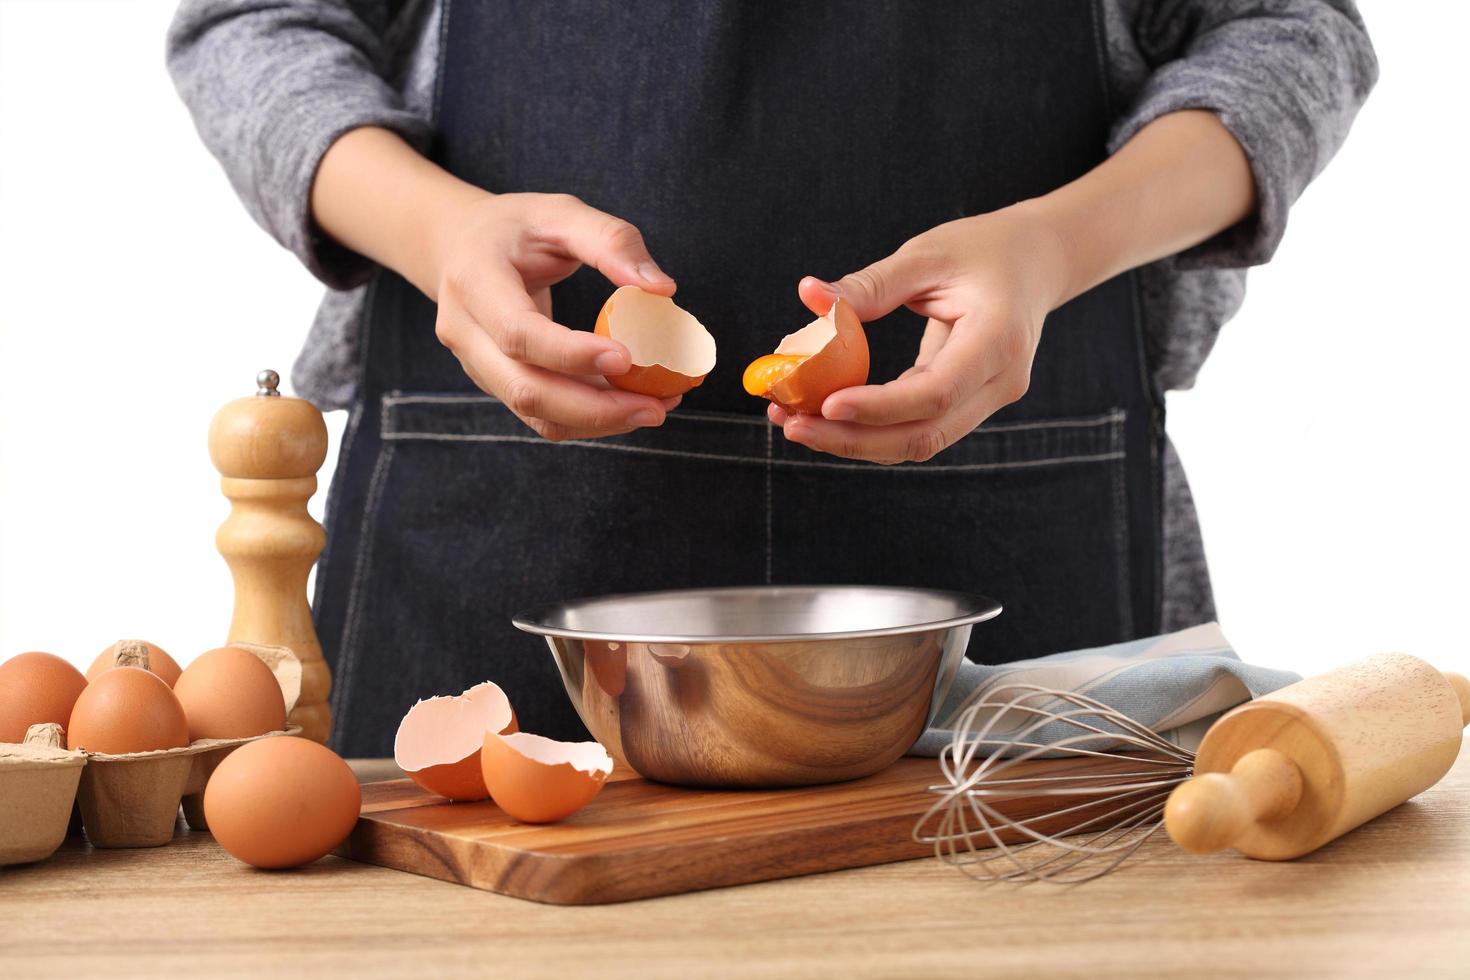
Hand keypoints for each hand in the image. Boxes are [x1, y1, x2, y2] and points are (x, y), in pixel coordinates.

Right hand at [428, 191, 680, 441]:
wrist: (459, 246)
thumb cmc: (514, 227)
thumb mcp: (560, 212)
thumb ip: (611, 241)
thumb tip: (663, 289)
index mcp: (474, 281)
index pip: (518, 333)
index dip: (570, 354)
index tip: (627, 358)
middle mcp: (464, 331)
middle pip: (525, 390)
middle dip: (594, 408)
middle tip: (656, 407)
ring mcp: (476, 364)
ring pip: (535, 413)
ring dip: (597, 420)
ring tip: (653, 409)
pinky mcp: (496, 383)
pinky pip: (541, 414)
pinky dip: (587, 418)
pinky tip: (628, 404)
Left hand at [772, 206, 1070, 463]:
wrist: (1038, 262)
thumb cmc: (985, 248)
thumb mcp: (927, 254)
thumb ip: (870, 284)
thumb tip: (808, 296)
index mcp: (999, 340)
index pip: (936, 392)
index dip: (879, 407)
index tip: (825, 404)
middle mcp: (1001, 382)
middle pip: (924, 434)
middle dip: (853, 439)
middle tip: (791, 425)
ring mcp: (988, 399)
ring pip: (919, 442)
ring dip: (855, 441)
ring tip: (794, 423)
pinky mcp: (969, 404)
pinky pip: (917, 428)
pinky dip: (871, 428)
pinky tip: (824, 414)